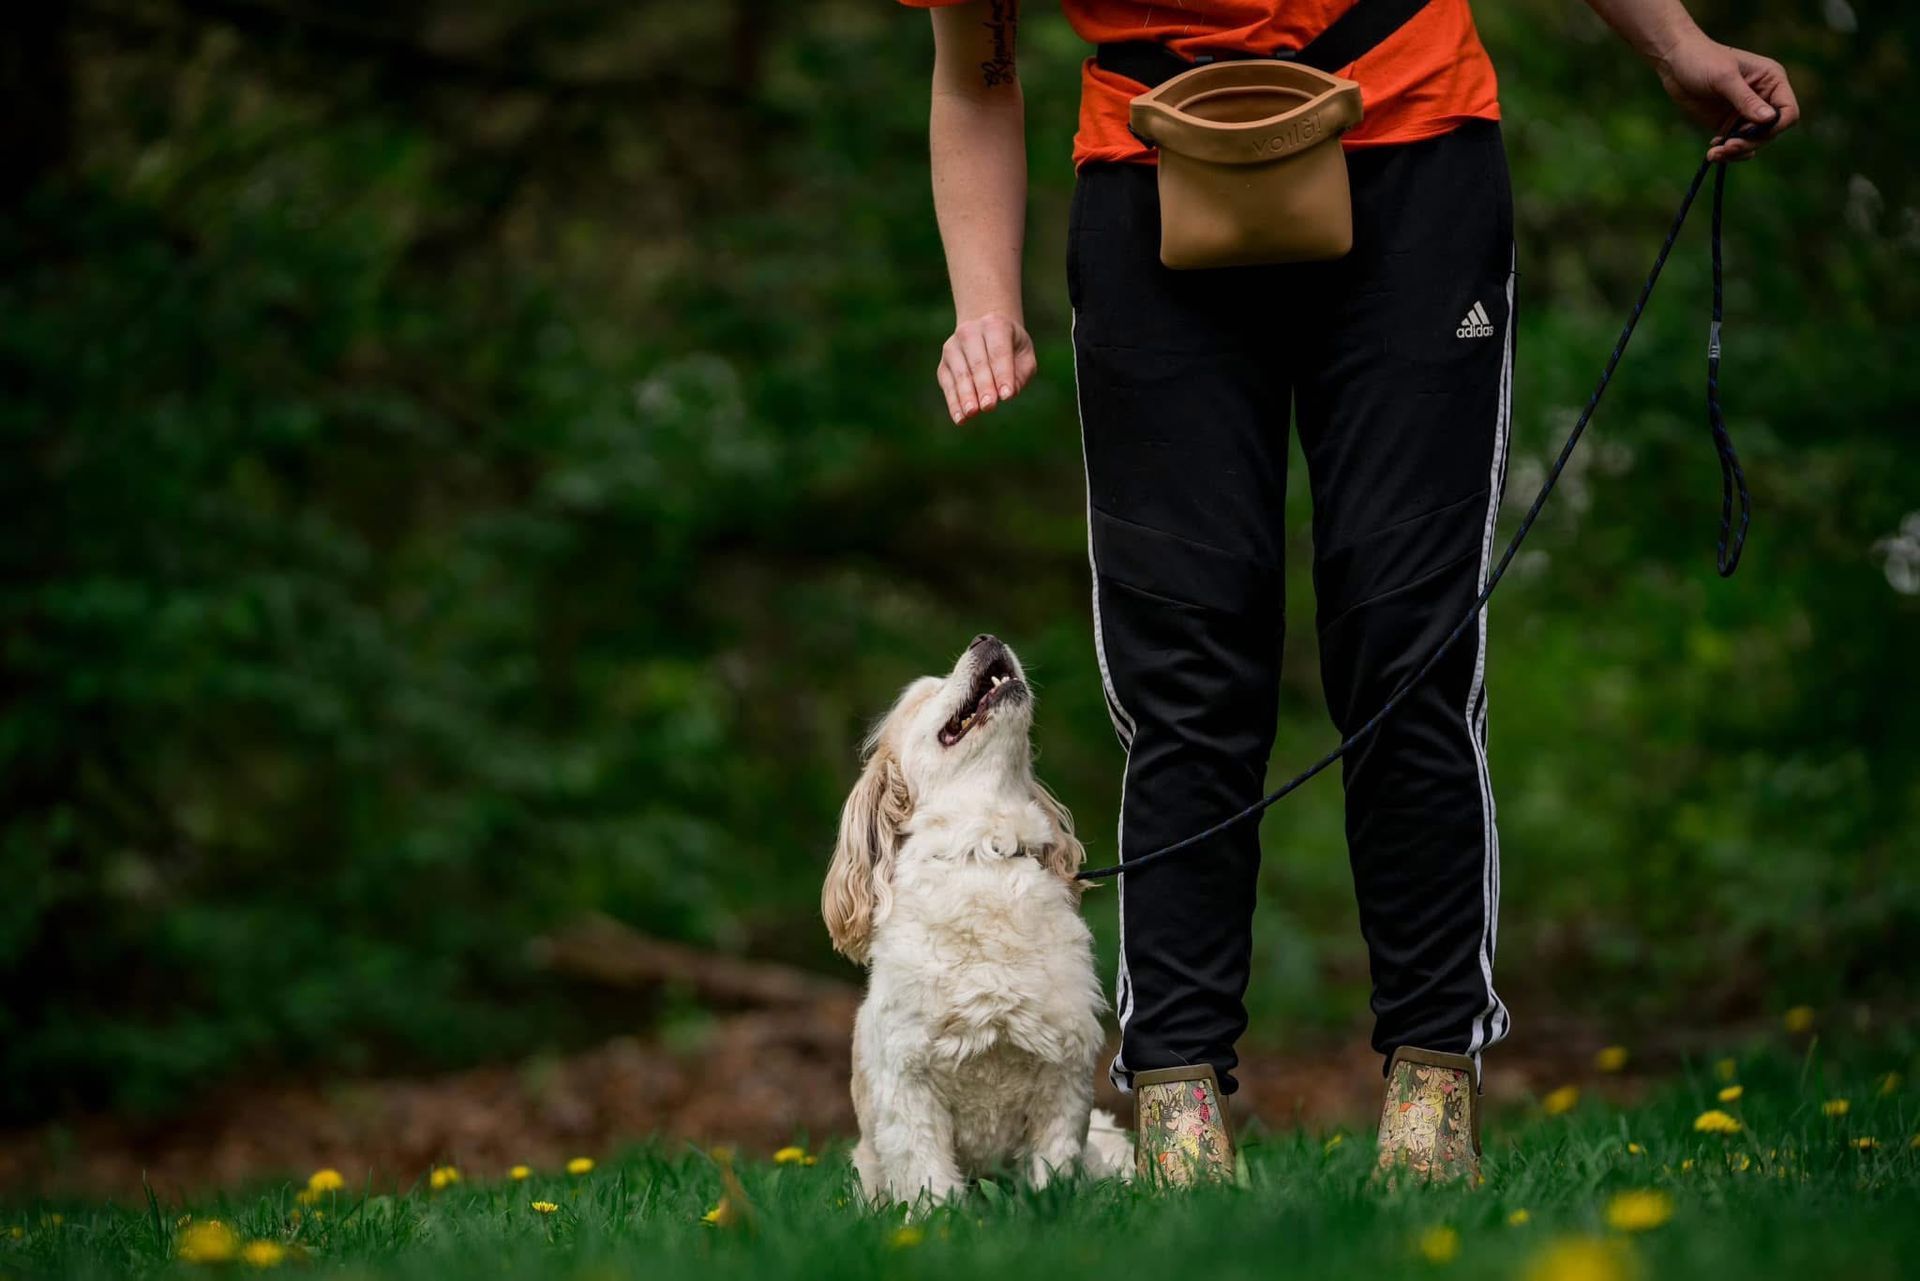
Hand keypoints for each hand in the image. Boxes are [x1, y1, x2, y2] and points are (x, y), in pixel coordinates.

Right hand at [936, 312, 1035, 423]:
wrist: (986, 333)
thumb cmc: (1011, 348)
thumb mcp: (1024, 355)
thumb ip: (1021, 374)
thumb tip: (1007, 394)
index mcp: (995, 324)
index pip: (999, 352)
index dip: (1003, 374)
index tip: (1007, 396)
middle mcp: (970, 332)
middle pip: (978, 363)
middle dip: (984, 386)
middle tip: (989, 406)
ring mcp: (953, 347)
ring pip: (960, 374)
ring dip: (966, 395)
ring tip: (972, 413)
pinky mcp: (943, 365)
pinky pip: (948, 385)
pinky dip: (954, 402)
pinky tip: (960, 418)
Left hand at [1653, 34, 1799, 161]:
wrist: (1675, 62)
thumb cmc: (1702, 59)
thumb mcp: (1724, 78)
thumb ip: (1746, 99)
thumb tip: (1769, 119)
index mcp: (1772, 81)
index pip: (1788, 111)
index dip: (1776, 126)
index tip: (1752, 131)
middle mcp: (1763, 98)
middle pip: (1770, 132)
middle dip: (1751, 142)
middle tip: (1728, 147)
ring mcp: (1745, 113)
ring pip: (1753, 141)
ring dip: (1737, 151)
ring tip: (1715, 153)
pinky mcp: (1728, 123)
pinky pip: (1736, 144)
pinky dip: (1728, 151)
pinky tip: (1713, 151)